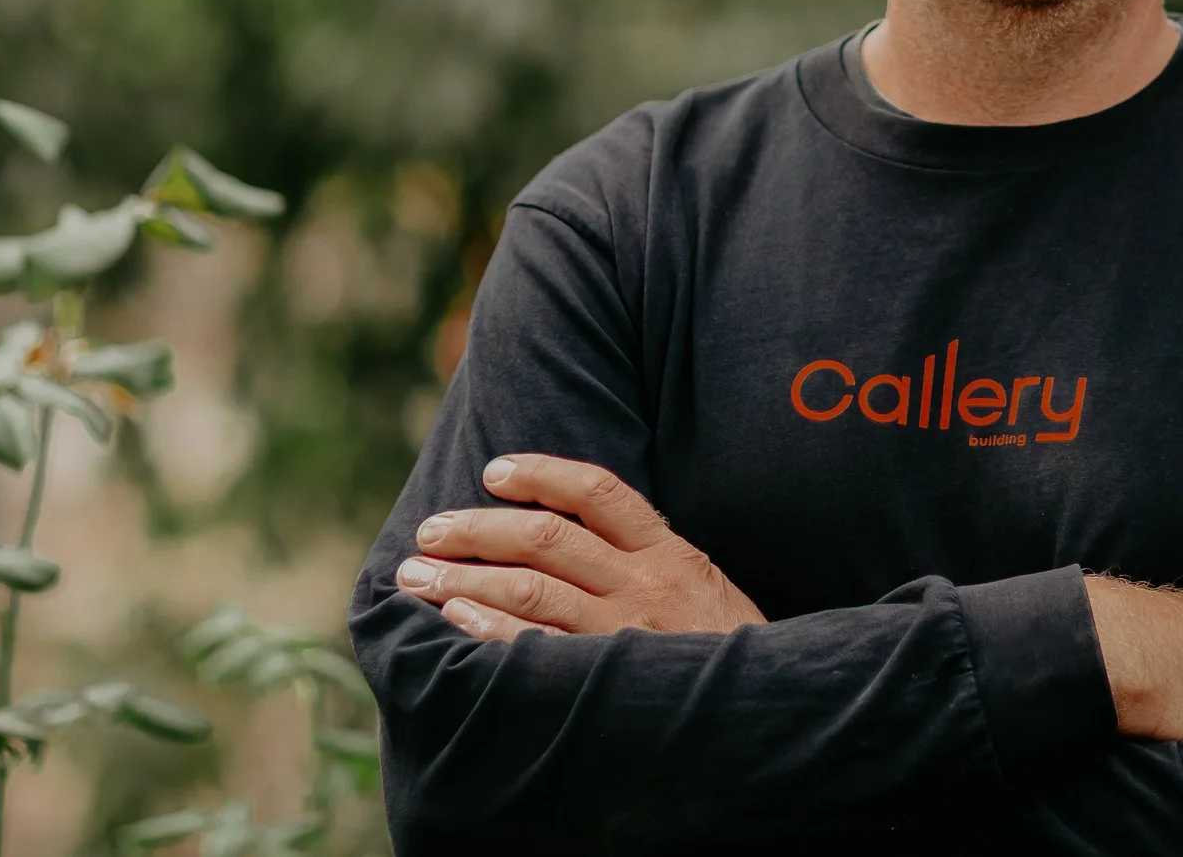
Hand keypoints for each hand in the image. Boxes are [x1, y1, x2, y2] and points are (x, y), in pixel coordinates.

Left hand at [393, 453, 765, 641]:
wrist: (765, 709)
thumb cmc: (724, 647)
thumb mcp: (702, 585)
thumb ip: (649, 557)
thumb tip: (575, 528)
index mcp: (669, 552)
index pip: (598, 492)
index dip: (541, 474)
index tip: (493, 472)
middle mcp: (645, 583)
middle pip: (547, 538)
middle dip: (477, 530)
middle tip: (429, 533)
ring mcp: (626, 632)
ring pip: (532, 588)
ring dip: (465, 579)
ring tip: (418, 578)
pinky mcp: (610, 678)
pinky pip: (538, 647)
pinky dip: (492, 629)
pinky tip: (456, 620)